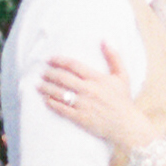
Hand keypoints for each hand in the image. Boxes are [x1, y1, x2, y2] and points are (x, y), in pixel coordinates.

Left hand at [37, 53, 165, 159]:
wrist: (126, 125)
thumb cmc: (123, 100)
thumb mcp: (122, 76)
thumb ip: (113, 57)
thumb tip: (104, 40)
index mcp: (97, 78)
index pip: (73, 65)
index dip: (59, 61)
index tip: (50, 59)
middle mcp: (88, 90)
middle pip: (63, 78)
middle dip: (49, 74)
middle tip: (42, 72)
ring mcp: (83, 104)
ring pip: (59, 93)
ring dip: (46, 88)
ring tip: (39, 85)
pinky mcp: (80, 117)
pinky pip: (61, 108)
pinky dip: (51, 103)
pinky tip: (45, 99)